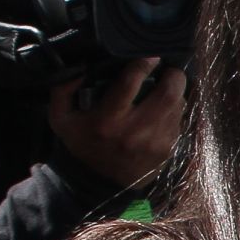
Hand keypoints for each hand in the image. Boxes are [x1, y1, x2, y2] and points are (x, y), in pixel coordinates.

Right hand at [47, 60, 184, 189]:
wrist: (98, 183)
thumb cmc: (80, 144)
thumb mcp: (60, 118)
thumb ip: (63, 89)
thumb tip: (80, 66)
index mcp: (107, 120)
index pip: (131, 83)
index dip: (144, 64)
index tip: (150, 56)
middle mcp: (134, 131)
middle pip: (167, 95)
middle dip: (173, 76)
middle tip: (169, 69)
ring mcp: (154, 142)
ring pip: (178, 107)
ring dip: (177, 93)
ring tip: (168, 86)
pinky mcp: (167, 150)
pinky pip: (179, 122)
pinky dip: (176, 110)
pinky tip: (166, 107)